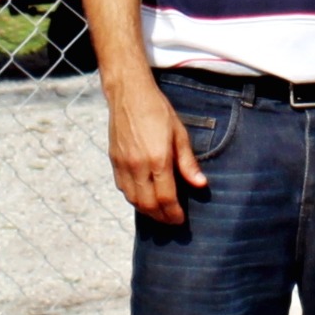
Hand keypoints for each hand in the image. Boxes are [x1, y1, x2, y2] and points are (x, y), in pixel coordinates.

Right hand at [105, 80, 207, 225]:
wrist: (128, 94)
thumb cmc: (158, 110)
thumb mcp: (179, 133)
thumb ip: (188, 162)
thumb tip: (200, 184)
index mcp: (157, 159)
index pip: (166, 198)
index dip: (174, 213)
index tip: (181, 219)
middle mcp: (138, 166)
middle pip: (148, 204)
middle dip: (161, 217)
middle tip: (172, 221)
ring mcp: (123, 164)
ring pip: (133, 200)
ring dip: (147, 211)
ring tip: (159, 213)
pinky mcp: (114, 161)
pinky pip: (123, 188)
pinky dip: (134, 199)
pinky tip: (143, 198)